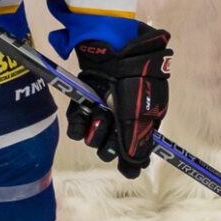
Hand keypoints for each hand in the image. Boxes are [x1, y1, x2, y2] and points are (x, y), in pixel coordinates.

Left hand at [68, 25, 171, 178]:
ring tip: (98, 111)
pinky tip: (83, 116)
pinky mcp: (85, 102)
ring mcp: (104, 110)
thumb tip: (134, 171)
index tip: (124, 162)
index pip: (135, 149)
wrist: (115, 49)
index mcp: (143, 120)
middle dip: (108, 140)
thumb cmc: (135, 80)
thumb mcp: (141, 115)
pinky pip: (77, 126)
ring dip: (94, 128)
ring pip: (92, 138)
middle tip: (110, 123)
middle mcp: (122, 118)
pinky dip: (78, 123)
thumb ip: (137, 145)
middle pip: (111, 147)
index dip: (128, 156)